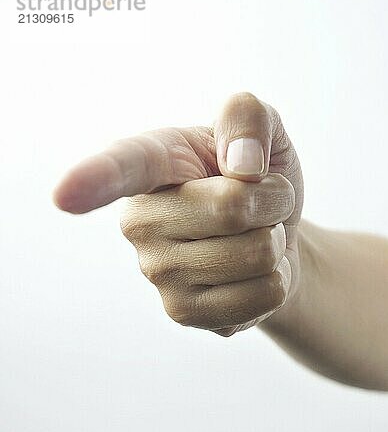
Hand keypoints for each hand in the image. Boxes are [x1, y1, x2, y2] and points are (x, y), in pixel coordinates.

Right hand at [54, 92, 303, 335]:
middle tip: (258, 202)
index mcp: (151, 164)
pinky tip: (253, 273)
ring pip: (257, 254)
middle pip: (233, 208)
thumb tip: (243, 166)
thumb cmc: (259, 179)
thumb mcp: (263, 132)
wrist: (275, 237)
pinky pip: (264, 294)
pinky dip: (279, 278)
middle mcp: (140, 220)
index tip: (64, 195)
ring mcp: (157, 273)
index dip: (94, 179)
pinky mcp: (183, 313)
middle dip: (273, 199)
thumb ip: (249, 118)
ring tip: (254, 235)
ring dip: (276, 240)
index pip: (121, 168)